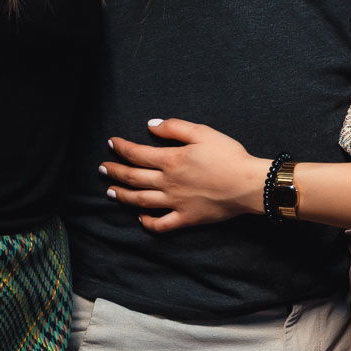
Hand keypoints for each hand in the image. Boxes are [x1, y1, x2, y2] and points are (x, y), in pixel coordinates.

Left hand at [102, 118, 268, 231]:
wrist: (249, 184)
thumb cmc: (229, 156)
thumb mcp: (203, 132)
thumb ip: (174, 127)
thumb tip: (150, 126)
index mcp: (171, 160)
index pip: (136, 154)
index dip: (121, 148)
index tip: (111, 143)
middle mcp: (168, 182)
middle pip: (133, 177)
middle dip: (114, 172)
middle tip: (102, 168)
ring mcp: (175, 202)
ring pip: (141, 201)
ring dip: (122, 196)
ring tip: (110, 192)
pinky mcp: (186, 218)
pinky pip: (161, 224)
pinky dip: (148, 222)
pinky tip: (140, 218)